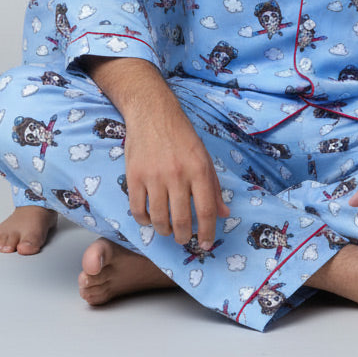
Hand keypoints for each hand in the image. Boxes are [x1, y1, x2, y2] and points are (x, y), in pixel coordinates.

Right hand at [123, 94, 229, 248]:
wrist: (152, 112)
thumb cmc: (181, 135)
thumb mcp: (204, 156)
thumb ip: (214, 186)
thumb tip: (223, 214)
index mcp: (198, 168)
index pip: (206, 210)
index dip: (208, 232)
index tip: (206, 244)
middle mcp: (177, 174)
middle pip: (182, 220)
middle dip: (184, 237)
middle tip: (184, 238)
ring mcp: (154, 176)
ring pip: (159, 219)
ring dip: (165, 231)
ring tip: (168, 229)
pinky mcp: (134, 176)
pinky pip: (138, 210)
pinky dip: (144, 220)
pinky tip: (150, 218)